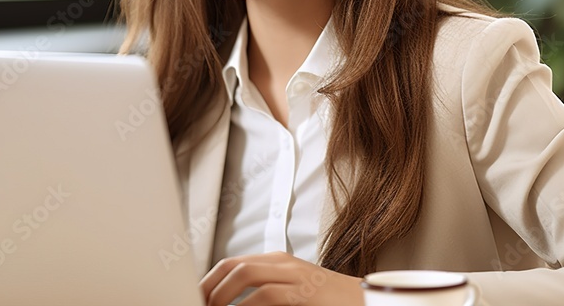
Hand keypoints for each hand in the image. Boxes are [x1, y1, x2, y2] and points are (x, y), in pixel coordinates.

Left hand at [199, 251, 363, 305]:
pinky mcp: (306, 292)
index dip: (208, 282)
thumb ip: (264, 298)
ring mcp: (296, 275)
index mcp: (277, 263)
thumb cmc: (328, 305)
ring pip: (245, 273)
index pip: (231, 264)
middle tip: (195, 304)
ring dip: (221, 296)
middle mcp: (283, 264)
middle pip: (232, 265)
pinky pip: (267, 295)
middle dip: (208, 286)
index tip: (196, 299)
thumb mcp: (292, 296)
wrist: (368, 304)